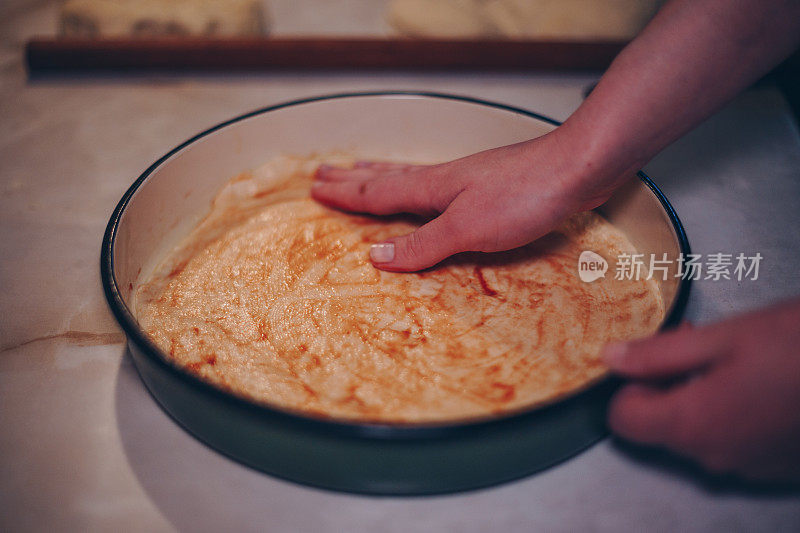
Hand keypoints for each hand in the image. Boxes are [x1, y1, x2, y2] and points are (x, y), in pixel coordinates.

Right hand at [311, 132, 608, 271]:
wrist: (576, 169)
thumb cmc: (522, 197)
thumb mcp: (466, 229)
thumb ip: (422, 244)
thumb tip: (375, 257)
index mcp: (431, 189)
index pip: (377, 194)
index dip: (345, 195)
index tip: (315, 189)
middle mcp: (443, 181)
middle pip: (387, 178)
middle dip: (353, 180)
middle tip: (324, 173)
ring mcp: (466, 181)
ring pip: (409, 177)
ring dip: (380, 176)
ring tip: (360, 171)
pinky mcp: (488, 187)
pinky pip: (434, 186)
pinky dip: (415, 186)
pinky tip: (426, 189)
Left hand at [604, 298, 799, 481]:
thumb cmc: (799, 346)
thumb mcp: (720, 338)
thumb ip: (656, 354)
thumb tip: (610, 358)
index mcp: (692, 423)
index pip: (621, 419)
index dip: (627, 386)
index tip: (648, 360)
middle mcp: (713, 454)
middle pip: (657, 425)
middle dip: (665, 384)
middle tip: (693, 345)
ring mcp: (745, 465)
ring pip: (694, 431)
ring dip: (696, 395)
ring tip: (730, 358)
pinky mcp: (771, 465)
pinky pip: (729, 440)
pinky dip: (728, 412)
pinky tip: (754, 382)